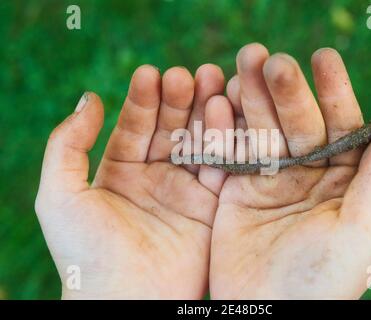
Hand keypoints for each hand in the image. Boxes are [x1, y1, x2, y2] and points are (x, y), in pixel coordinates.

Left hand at [35, 64, 225, 298]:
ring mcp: (186, 191)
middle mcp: (156, 177)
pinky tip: (223, 113)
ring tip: (210, 80)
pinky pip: (220, 167)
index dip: (143, 99)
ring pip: (198, 141)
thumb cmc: (86, 252)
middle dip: (179, 99)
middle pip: (171, 128)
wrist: (126, 302)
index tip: (151, 73)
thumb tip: (89, 97)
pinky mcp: (212, 206)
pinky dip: (224, 140)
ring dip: (204, 111)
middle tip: (188, 73)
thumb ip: (67, 144)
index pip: (136, 125)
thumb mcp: (59, 194)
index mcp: (122, 171)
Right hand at [209, 44, 370, 298]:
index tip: (322, 57)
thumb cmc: (324, 282)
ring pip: (261, 130)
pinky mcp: (234, 191)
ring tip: (242, 61)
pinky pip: (230, 153)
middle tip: (270, 57)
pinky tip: (218, 98)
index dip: (334, 91)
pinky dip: (224, 127)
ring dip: (252, 97)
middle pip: (296, 122)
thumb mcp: (362, 233)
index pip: (341, 126)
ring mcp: (268, 181)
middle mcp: (306, 175)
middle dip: (285, 89)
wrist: (266, 314)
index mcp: (341, 181)